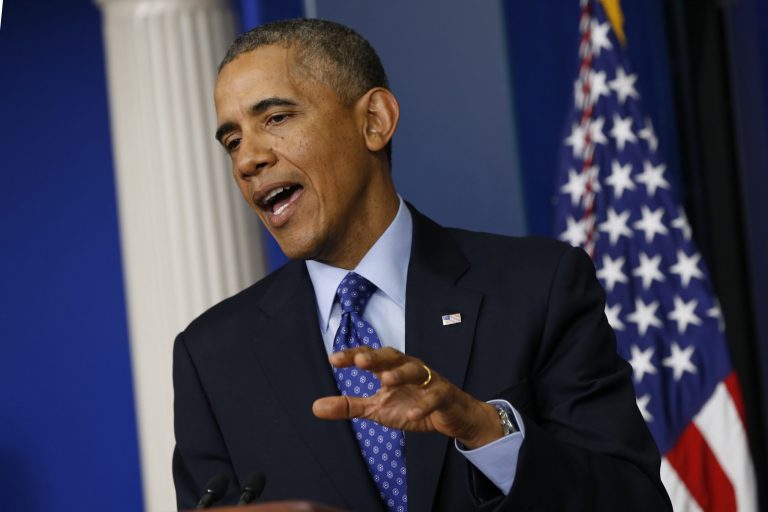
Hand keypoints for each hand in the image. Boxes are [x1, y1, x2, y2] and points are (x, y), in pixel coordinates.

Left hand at [312, 346, 502, 448]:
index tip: (334, 359)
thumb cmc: (412, 405)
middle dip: (377, 357)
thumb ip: (348, 406)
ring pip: (416, 371)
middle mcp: (409, 369)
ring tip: (386, 381)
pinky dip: (423, 405)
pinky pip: (434, 397)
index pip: (370, 357)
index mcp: (391, 369)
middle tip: (360, 361)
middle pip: (393, 356)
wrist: (452, 417)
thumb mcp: (377, 409)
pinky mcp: (444, 396)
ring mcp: (429, 381)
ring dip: (401, 374)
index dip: (353, 356)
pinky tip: (411, 415)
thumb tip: (315, 407)